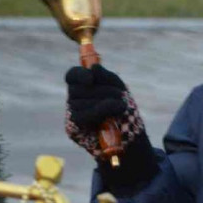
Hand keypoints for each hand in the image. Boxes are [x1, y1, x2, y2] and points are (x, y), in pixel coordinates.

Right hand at [65, 65, 152, 180]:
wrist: (129, 135)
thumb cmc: (122, 109)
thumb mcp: (119, 89)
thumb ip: (107, 77)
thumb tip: (94, 68)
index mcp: (83, 86)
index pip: (72, 75)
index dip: (79, 75)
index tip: (91, 79)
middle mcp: (74, 99)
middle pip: (77, 88)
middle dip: (102, 90)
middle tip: (121, 96)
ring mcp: (72, 114)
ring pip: (79, 102)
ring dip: (105, 101)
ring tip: (121, 107)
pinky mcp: (73, 128)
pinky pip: (82, 116)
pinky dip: (101, 111)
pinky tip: (115, 111)